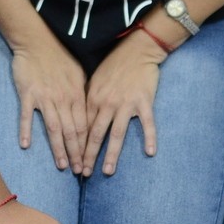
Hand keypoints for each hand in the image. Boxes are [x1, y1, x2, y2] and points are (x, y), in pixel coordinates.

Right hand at [8, 39, 89, 173]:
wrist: (37, 40)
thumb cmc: (59, 56)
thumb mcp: (78, 73)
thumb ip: (83, 93)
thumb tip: (90, 112)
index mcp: (77, 94)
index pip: (84, 126)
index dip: (87, 146)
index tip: (89, 161)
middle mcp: (63, 98)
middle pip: (71, 131)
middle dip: (77, 153)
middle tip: (79, 171)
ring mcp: (45, 97)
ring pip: (54, 128)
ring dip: (58, 149)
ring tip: (62, 166)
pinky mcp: (28, 94)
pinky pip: (27, 115)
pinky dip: (26, 130)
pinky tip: (26, 145)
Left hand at [81, 31, 164, 176]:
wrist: (137, 49)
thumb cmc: (114, 64)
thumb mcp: (95, 80)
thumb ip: (88, 100)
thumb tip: (80, 119)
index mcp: (93, 98)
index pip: (83, 128)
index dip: (77, 146)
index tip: (73, 162)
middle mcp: (107, 103)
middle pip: (96, 135)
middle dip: (89, 156)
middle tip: (84, 174)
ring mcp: (126, 103)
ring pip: (117, 134)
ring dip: (112, 154)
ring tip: (107, 171)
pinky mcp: (144, 101)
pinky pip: (147, 123)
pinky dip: (149, 137)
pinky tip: (150, 152)